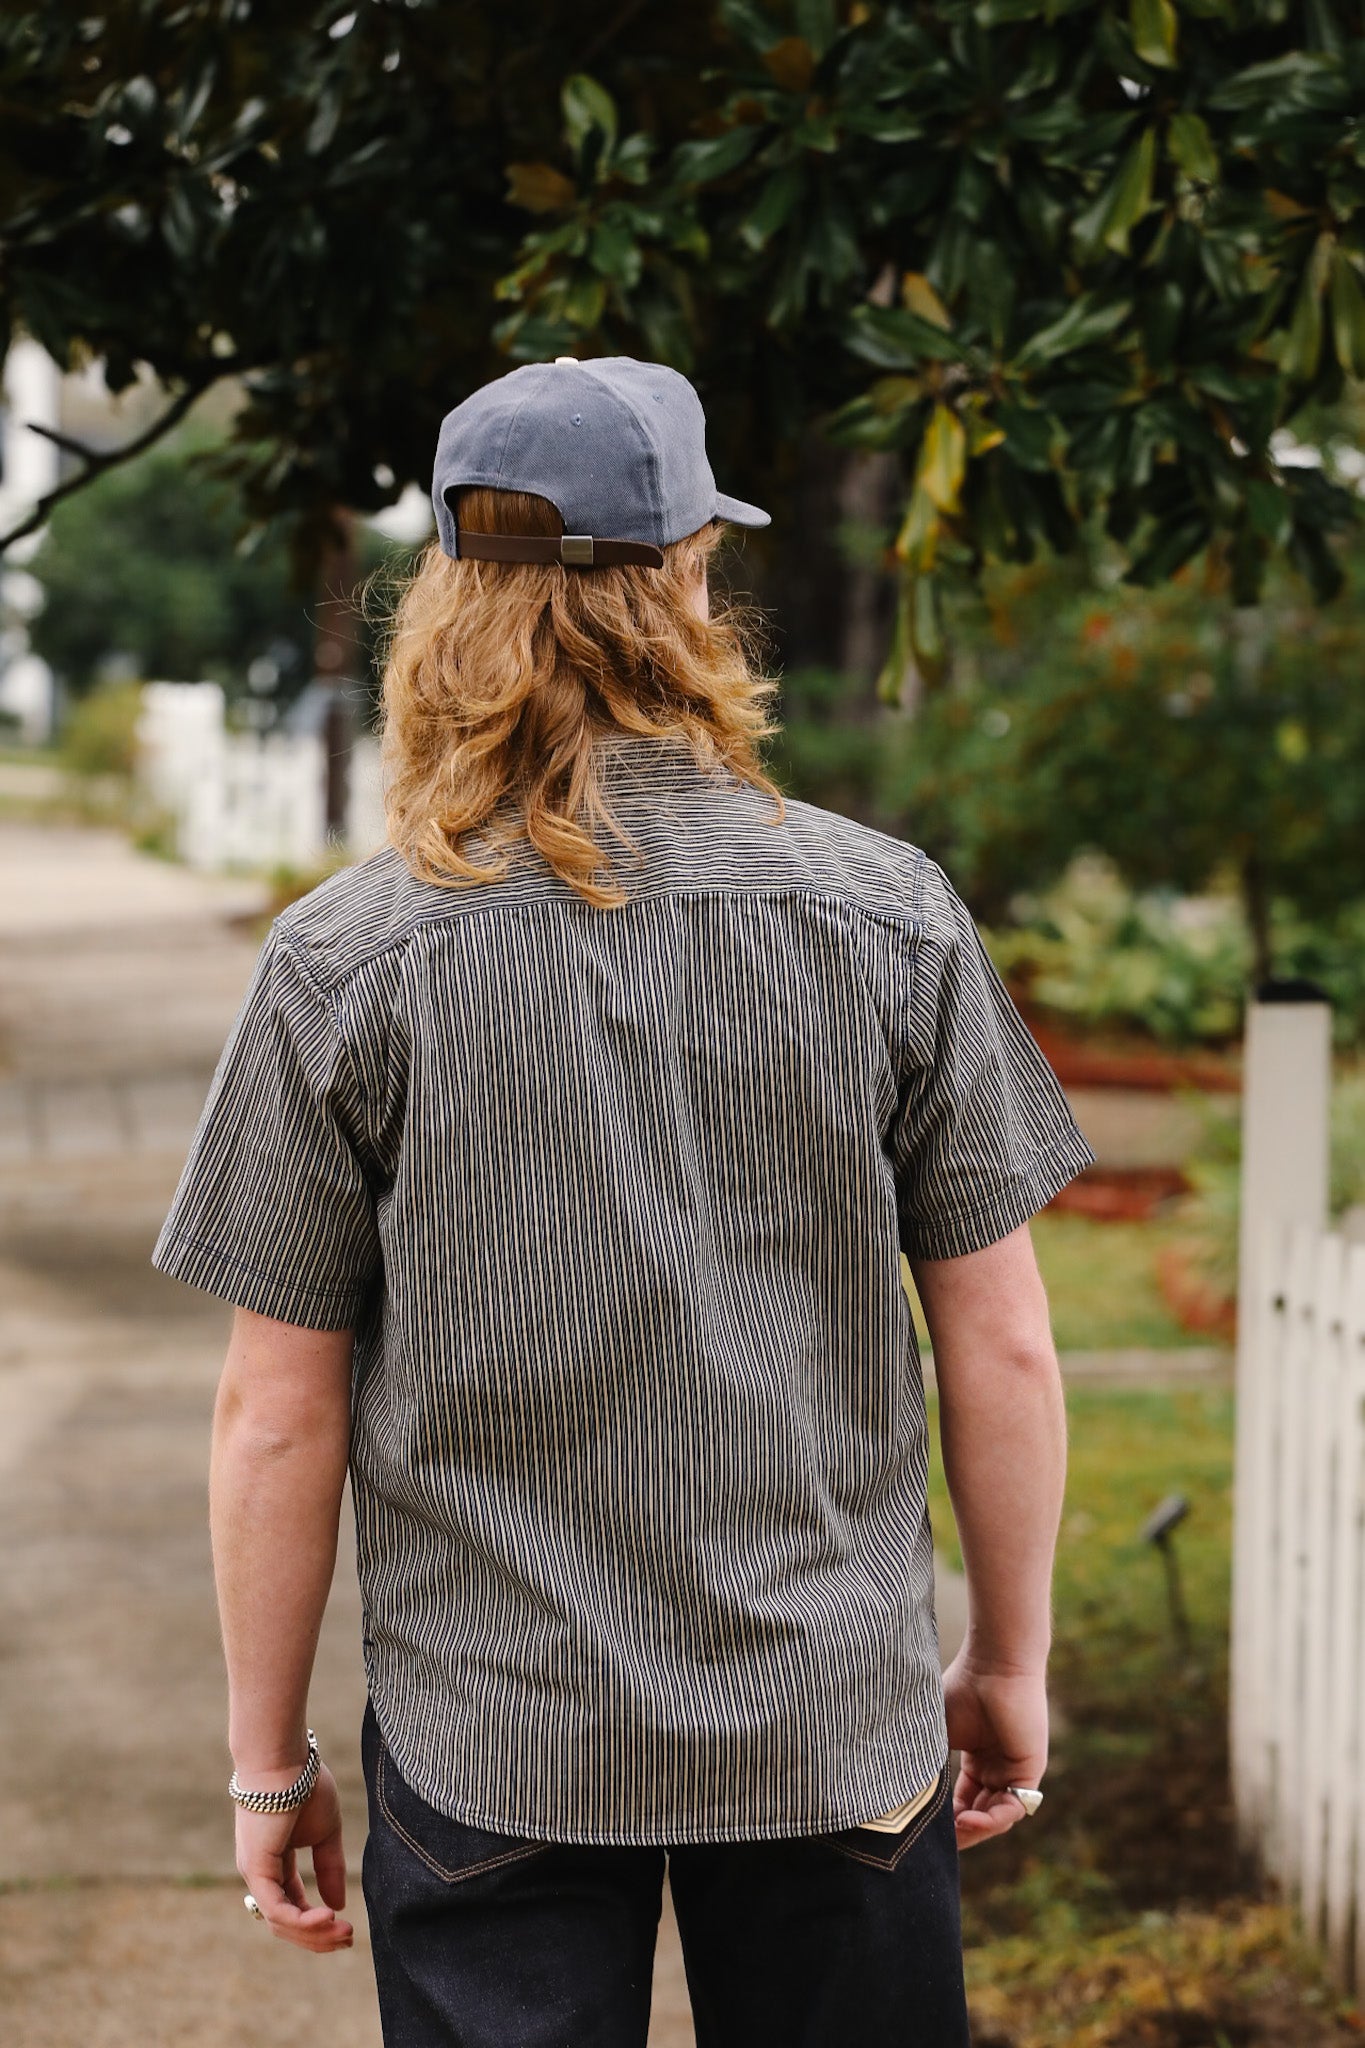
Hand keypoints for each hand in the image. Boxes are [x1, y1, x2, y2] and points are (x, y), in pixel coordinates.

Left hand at [235, 1764, 353, 1951]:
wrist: (285, 1759)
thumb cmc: (304, 1784)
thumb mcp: (326, 1832)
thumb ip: (330, 1867)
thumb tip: (338, 1904)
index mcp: (275, 1863)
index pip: (293, 1905)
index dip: (319, 1921)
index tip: (348, 1927)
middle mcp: (260, 1873)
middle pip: (286, 1922)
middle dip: (318, 1936)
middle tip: (348, 1939)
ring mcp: (255, 1873)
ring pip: (280, 1922)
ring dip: (313, 1933)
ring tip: (343, 1931)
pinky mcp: (256, 1869)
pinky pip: (276, 1908)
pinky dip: (302, 1919)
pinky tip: (327, 1916)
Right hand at [941, 1650, 1047, 1851]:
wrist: (993, 1664)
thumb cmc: (962, 1689)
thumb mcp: (936, 1735)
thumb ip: (926, 1765)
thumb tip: (899, 1798)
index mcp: (977, 1760)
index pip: (962, 1803)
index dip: (945, 1821)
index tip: (922, 1829)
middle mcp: (997, 1768)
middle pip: (979, 1814)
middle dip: (960, 1831)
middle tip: (937, 1841)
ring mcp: (1014, 1770)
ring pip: (996, 1815)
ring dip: (976, 1829)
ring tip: (956, 1829)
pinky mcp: (1030, 1769)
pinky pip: (1016, 1806)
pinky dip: (994, 1818)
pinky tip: (973, 1818)